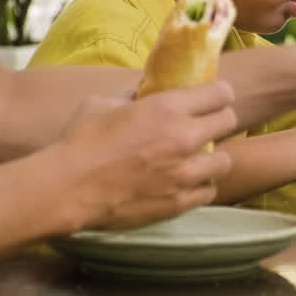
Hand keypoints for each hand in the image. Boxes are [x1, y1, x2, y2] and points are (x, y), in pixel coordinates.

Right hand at [52, 82, 237, 231]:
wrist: (67, 188)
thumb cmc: (79, 142)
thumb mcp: (102, 103)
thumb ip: (129, 97)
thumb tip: (139, 94)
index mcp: (168, 107)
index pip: (221, 93)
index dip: (218, 95)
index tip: (210, 100)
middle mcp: (184, 137)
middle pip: (229, 122)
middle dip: (219, 122)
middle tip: (205, 129)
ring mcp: (184, 173)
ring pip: (225, 161)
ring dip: (213, 159)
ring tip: (197, 161)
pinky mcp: (178, 202)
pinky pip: (208, 192)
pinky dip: (201, 187)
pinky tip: (186, 184)